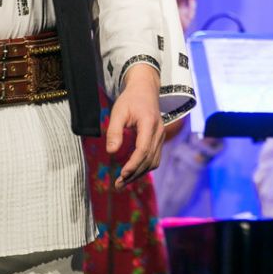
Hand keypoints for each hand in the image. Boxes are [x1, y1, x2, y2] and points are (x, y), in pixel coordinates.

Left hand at [107, 63, 163, 188]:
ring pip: (153, 161)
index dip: (133, 164)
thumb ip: (114, 131)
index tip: (122, 174)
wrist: (145, 90)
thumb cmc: (130, 100)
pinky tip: (132, 173)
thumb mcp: (118, 112)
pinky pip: (154, 158)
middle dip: (134, 174)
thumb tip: (111, 152)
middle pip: (149, 159)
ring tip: (123, 182)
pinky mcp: (159, 140)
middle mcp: (158, 132)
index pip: (143, 149)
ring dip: (139, 174)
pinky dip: (144, 168)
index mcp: (149, 123)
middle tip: (118, 184)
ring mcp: (161, 136)